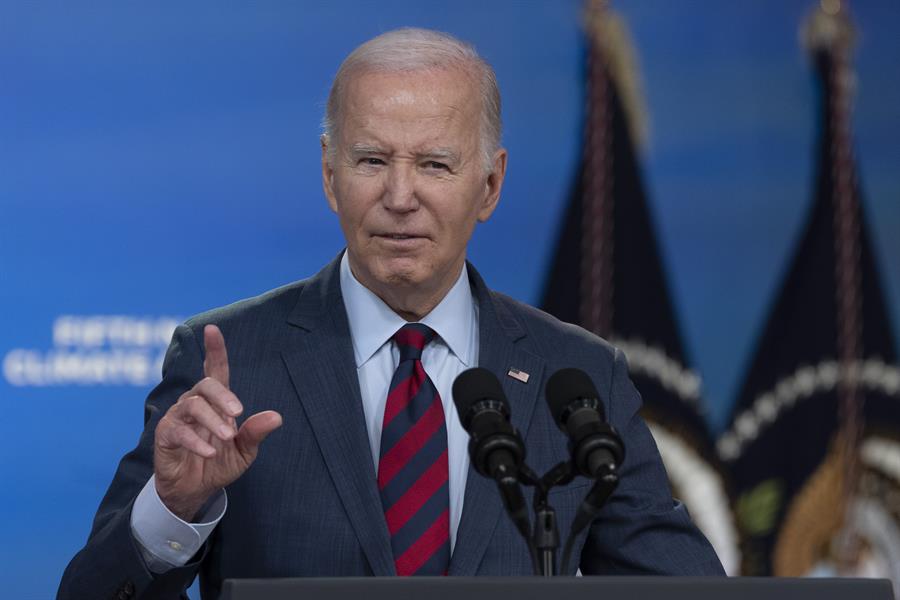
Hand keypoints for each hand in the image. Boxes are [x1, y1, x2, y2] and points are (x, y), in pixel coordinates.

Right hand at [154, 324, 282, 520]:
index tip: (212, 329)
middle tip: (237, 413)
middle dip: (223, 396)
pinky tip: (210, 451)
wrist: (195, 491)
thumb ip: (256, 432)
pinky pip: (178, 431)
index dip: (214, 350)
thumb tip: (276, 417)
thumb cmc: (219, 463)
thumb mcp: (244, 450)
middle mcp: (194, 403)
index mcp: (215, 402)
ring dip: (211, 419)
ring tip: (227, 436)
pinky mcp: (165, 435)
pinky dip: (196, 441)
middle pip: (206, 385)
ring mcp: (178, 418)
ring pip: (192, 405)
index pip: (215, 371)